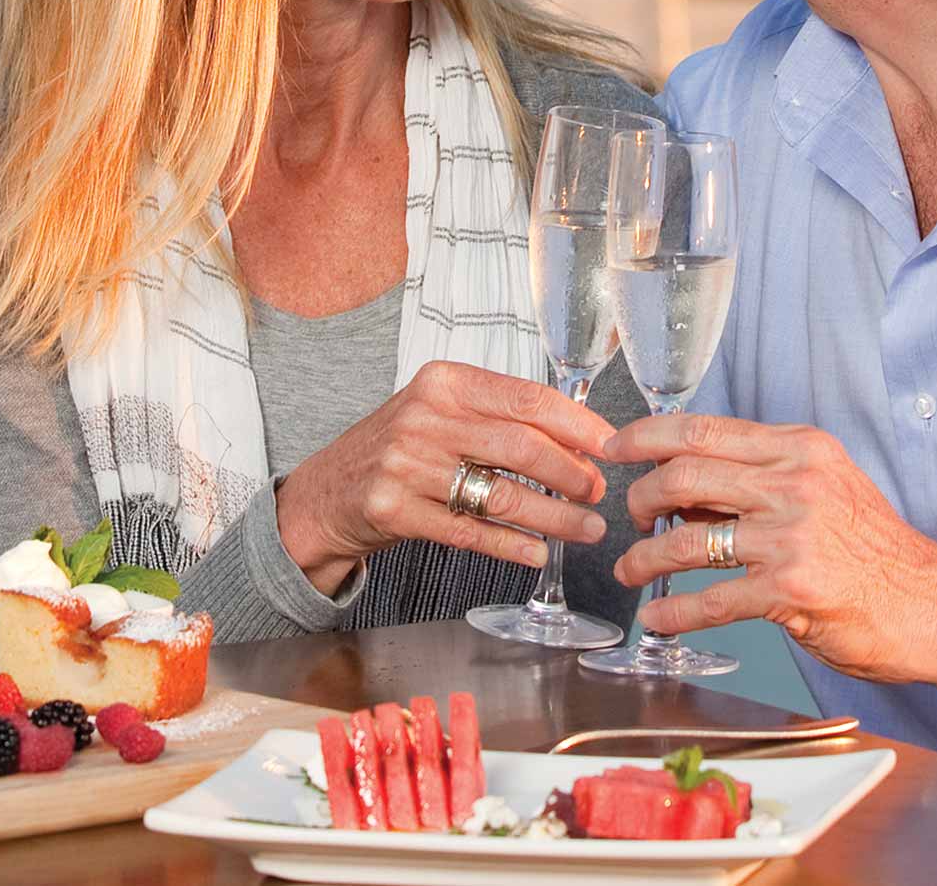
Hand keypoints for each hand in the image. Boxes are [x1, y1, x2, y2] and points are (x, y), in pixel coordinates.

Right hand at [276, 360, 613, 594]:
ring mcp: (405, 465)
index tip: (611, 447)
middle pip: (522, 447)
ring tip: (586, 530)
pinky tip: (537, 553)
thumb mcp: (439, 413)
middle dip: (572, 474)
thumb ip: (497, 417)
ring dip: (553, 518)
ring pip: (501, 495)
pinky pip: (469, 532)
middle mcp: (424, 417)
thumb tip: (580, 437)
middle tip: (599, 494)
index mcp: (444, 382)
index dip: (578, 426)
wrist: (325, 494)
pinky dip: (511, 546)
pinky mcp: (393, 510)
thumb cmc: (398, 451)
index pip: (528, 399)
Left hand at [603, 412, 936, 728]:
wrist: (935, 606)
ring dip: (645, 559)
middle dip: (639, 499)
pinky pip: (710, 599)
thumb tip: (683, 485)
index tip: (613, 447)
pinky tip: (658, 617)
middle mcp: (794, 482)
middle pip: (682, 475)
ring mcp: (792, 536)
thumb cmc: (876, 552)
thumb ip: (760, 479)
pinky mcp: (791, 589)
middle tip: (628, 520)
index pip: (702, 429)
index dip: (646, 436)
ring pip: (686, 538)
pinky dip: (673, 611)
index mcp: (800, 448)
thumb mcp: (825, 488)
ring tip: (631, 573)